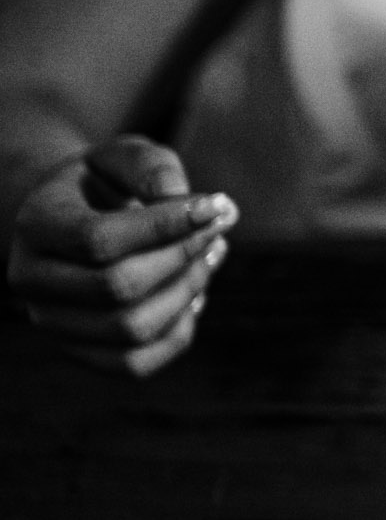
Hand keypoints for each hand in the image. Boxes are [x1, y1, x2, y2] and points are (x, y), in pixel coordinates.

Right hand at [8, 136, 236, 376]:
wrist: (73, 217)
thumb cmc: (104, 182)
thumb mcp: (123, 155)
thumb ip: (153, 169)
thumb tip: (196, 209)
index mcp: (37, 225)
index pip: (99, 240)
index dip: (165, 226)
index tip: (217, 205)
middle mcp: (32, 280)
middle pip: (117, 288)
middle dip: (184, 257)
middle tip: (218, 230)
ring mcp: (51, 322)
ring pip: (131, 329)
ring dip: (189, 291)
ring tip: (213, 253)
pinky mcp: (80, 351)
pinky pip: (136, 363)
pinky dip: (179, 330)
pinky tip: (195, 293)